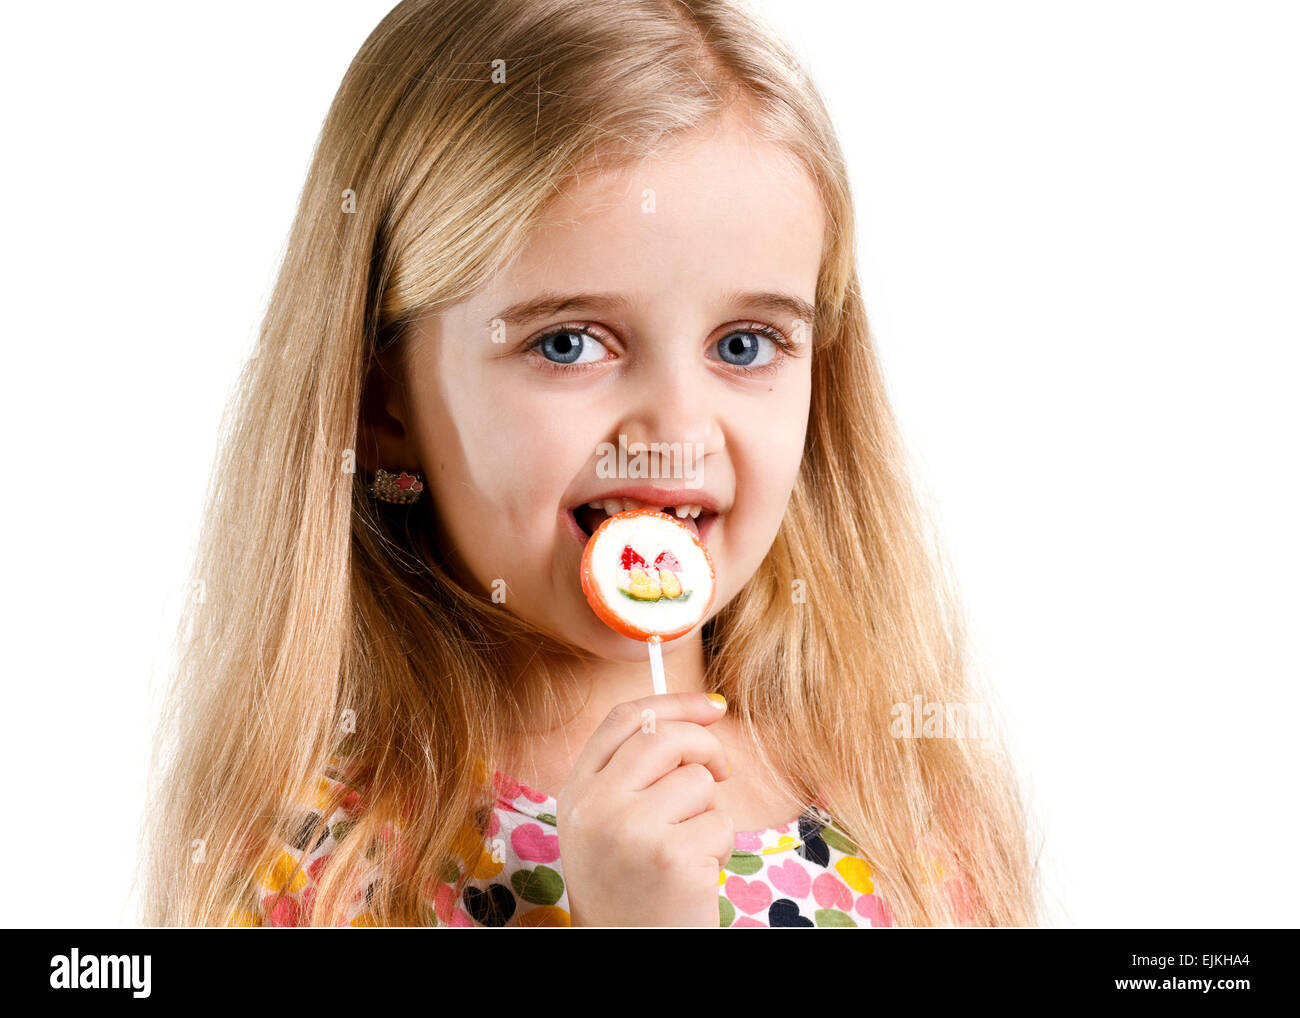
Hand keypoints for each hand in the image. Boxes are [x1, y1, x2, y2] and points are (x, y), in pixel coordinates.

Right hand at [556, 692, 732, 926]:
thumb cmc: (627, 886)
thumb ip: (633, 771)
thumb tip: (701, 712)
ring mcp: (632, 830)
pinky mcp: (673, 858)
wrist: (623, 951)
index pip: (625, 719)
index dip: (674, 702)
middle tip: (722, 770)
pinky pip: (720, 823)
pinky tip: (697, 874)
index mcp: (576, 791)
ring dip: (709, 812)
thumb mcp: (606, 823)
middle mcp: (596, 806)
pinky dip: (720, 847)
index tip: (711, 704)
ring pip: (698, 782)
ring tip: (689, 848)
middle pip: (665, 736)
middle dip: (706, 746)